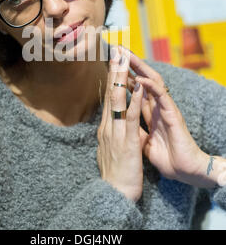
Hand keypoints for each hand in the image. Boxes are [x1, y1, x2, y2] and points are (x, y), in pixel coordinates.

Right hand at [97, 46, 146, 201]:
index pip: (108, 99)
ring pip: (118, 100)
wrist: (113, 192)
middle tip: (116, 51)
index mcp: (105, 128)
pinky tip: (139, 86)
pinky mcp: (126, 140)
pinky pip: (130, 115)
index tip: (113, 63)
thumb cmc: (115, 173)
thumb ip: (111, 134)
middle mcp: (107, 126)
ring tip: (124, 60)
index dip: (111, 80)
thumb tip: (112, 125)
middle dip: (113, 71)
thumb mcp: (110, 150)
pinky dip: (135, 99)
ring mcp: (115, 132)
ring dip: (122, 78)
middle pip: (110, 94)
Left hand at [128, 50, 208, 186]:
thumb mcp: (143, 141)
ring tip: (127, 55)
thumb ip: (136, 129)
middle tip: (118, 49)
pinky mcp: (173, 115)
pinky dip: (150, 86)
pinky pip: (161, 96)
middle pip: (142, 80)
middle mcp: (156, 107)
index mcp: (148, 112)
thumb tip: (124, 126)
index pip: (134, 89)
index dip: (123, 76)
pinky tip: (140, 78)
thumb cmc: (166, 157)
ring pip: (152, 82)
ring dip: (140, 68)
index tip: (111, 64)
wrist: (184, 172)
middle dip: (130, 64)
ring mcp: (165, 109)